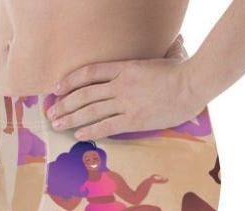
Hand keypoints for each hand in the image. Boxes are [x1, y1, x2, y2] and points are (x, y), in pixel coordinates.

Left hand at [48, 34, 200, 140]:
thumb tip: (177, 42)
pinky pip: (106, 126)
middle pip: (84, 93)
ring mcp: (126, 102)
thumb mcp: (169, 56)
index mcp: (125, 67)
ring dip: (70, 118)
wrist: (193, 84)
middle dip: (64, 103)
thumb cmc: (183, 71)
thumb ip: (165, 52)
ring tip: (57, 124)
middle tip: (51, 111)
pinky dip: (89, 130)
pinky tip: (78, 134)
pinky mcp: (134, 119)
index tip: (57, 88)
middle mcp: (121, 84)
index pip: (90, 72)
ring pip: (90, 110)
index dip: (70, 80)